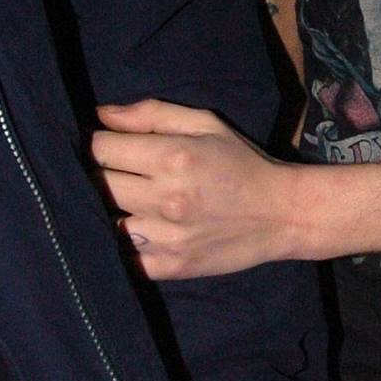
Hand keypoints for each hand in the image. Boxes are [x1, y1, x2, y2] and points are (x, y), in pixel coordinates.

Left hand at [92, 100, 296, 278]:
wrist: (282, 214)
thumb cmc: (242, 162)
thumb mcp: (205, 124)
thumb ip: (152, 114)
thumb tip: (100, 114)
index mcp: (172, 157)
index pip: (102, 148)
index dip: (98, 143)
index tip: (108, 146)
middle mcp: (165, 198)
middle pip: (98, 184)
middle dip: (101, 174)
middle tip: (117, 172)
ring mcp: (167, 236)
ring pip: (107, 222)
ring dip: (113, 211)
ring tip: (130, 202)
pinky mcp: (171, 266)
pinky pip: (125, 258)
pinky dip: (125, 245)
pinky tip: (139, 231)